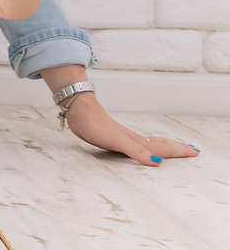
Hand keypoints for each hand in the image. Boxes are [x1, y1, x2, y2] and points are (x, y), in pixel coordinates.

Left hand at [61, 92, 199, 165]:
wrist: (79, 112)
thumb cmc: (96, 126)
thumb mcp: (118, 141)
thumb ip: (137, 151)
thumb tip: (158, 162)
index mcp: (137, 141)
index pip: (163, 148)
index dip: (178, 151)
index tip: (194, 152)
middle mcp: (134, 139)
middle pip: (160, 144)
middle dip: (176, 148)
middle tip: (192, 150)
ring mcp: (125, 138)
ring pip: (150, 143)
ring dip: (164, 146)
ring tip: (175, 148)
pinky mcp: (114, 138)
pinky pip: (137, 144)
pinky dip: (147, 147)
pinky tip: (143, 147)